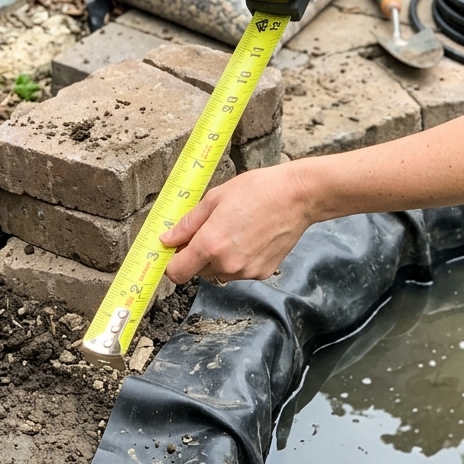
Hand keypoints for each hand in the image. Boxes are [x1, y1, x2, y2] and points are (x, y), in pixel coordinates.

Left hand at [161, 162, 314, 284]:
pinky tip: (249, 237)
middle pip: (197, 272)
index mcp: (210, 244)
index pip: (176, 273)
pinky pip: (239, 272)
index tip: (175, 249)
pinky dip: (238, 259)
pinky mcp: (262, 273)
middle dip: (197, 255)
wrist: (296, 196)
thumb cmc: (257, 190)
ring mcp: (246, 272)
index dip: (172, 261)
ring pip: (218, 273)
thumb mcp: (215, 198)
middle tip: (211, 229)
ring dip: (218, 258)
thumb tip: (166, 239)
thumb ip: (187, 223)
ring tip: (234, 230)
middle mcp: (227, 264)